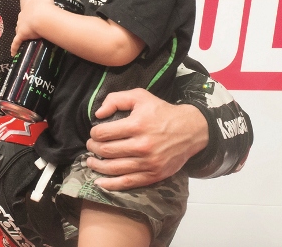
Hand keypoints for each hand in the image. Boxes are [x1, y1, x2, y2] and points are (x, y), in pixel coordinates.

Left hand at [10, 0, 56, 54]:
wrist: (42, 16)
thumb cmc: (45, 6)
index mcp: (28, 7)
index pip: (28, 10)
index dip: (31, 13)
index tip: (34, 15)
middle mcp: (23, 16)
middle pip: (23, 20)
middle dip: (26, 23)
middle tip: (32, 27)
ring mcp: (21, 26)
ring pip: (20, 30)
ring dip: (21, 33)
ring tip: (26, 37)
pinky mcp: (21, 35)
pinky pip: (16, 43)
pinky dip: (14, 48)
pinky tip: (13, 53)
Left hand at [85, 89, 207, 190]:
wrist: (191, 130)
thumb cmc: (162, 112)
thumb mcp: (140, 96)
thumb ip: (116, 99)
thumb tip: (98, 114)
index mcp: (137, 125)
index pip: (104, 133)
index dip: (94, 133)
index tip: (94, 133)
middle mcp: (142, 145)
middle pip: (107, 151)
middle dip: (93, 148)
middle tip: (91, 145)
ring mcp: (148, 162)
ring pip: (114, 168)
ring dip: (97, 166)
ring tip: (91, 161)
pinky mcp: (154, 175)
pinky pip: (128, 182)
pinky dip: (111, 184)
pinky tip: (100, 182)